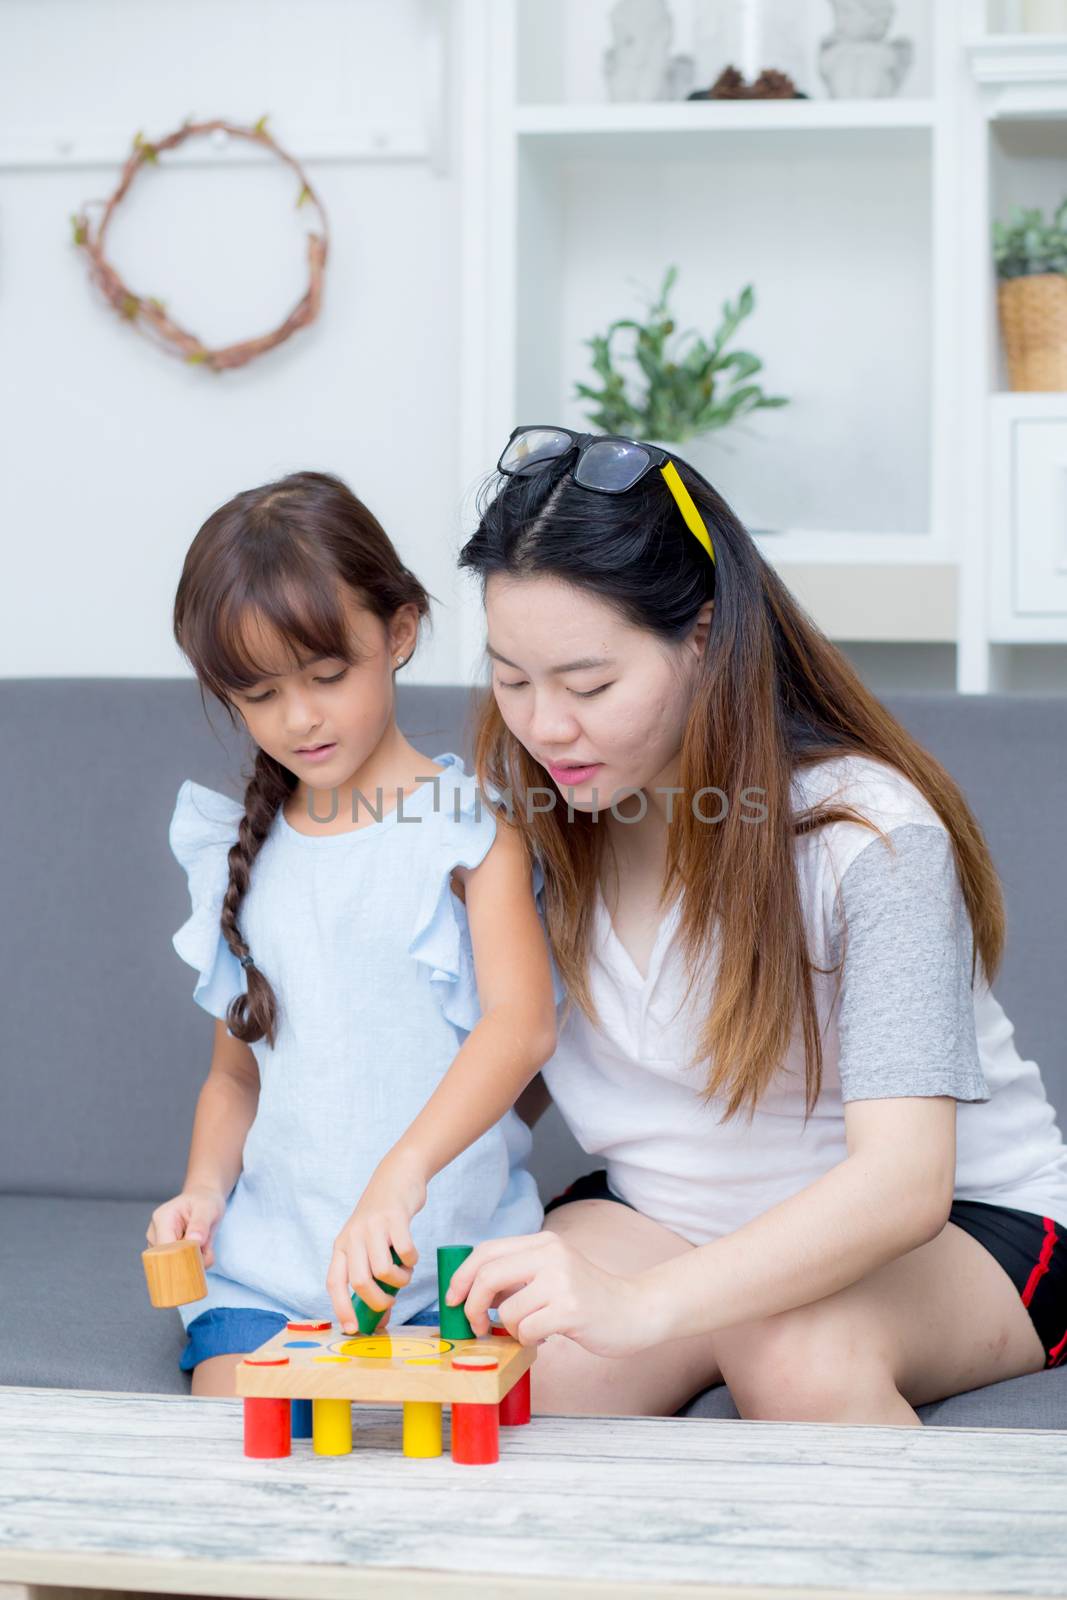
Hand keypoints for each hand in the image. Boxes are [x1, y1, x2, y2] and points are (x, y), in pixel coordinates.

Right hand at [146, 1184, 225, 1269]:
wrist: (203, 1199)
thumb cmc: (204, 1201)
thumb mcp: (208, 1208)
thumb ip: (201, 1224)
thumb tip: (195, 1240)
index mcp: (162, 1219)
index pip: (165, 1248)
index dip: (182, 1256)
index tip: (200, 1255)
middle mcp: (155, 1232)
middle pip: (168, 1259)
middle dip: (190, 1259)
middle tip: (207, 1249)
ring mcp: (158, 1243)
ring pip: (174, 1264)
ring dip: (194, 1260)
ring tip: (204, 1244)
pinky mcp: (164, 1251)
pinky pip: (178, 1265)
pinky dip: (194, 1261)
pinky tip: (201, 1249)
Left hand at [326, 1150, 426, 1333]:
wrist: (396, 1176)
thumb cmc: (382, 1219)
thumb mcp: (367, 1244)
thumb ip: (371, 1276)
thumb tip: (380, 1319)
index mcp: (342, 1246)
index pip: (334, 1283)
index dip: (341, 1308)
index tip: (352, 1329)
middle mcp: (353, 1237)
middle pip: (360, 1282)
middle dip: (378, 1301)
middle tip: (391, 1301)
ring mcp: (373, 1227)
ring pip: (382, 1270)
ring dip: (399, 1280)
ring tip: (404, 1273)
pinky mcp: (394, 1218)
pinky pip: (405, 1252)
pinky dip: (412, 1261)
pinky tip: (411, 1255)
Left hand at [444, 1230, 655, 1357]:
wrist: (636, 1311)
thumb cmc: (588, 1298)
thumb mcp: (551, 1274)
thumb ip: (517, 1276)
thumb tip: (471, 1290)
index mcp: (543, 1243)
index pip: (486, 1250)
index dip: (462, 1276)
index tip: (453, 1299)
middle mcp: (551, 1254)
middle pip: (488, 1275)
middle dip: (473, 1306)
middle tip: (477, 1326)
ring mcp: (562, 1280)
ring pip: (509, 1311)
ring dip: (512, 1330)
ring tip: (533, 1330)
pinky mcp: (570, 1309)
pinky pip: (528, 1330)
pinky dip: (530, 1340)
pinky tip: (547, 1336)